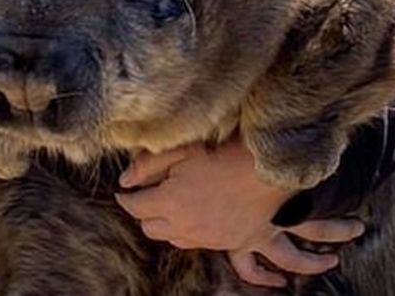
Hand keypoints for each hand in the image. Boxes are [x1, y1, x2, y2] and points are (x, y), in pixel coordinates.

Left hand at [114, 136, 363, 286]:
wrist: (271, 170)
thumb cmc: (226, 154)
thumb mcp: (183, 150)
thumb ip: (148, 165)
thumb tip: (125, 180)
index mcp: (171, 202)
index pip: (135, 206)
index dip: (126, 198)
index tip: (123, 191)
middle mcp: (185, 226)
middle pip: (150, 228)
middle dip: (143, 213)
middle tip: (146, 197)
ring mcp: (207, 238)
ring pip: (172, 240)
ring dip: (165, 225)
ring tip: (168, 207)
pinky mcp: (228, 243)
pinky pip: (196, 245)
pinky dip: (187, 234)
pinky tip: (192, 219)